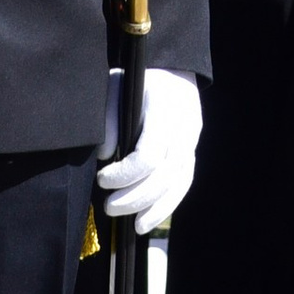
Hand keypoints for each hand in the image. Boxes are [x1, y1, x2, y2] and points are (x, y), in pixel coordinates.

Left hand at [97, 65, 202, 231]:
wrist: (172, 68)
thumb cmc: (138, 78)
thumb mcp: (118, 87)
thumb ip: (109, 119)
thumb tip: (105, 155)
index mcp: (165, 109)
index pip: (149, 154)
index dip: (125, 174)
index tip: (102, 179)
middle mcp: (185, 128)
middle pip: (164, 174)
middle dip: (136, 197)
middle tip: (109, 206)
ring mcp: (192, 141)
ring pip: (178, 183)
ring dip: (153, 208)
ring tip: (132, 225)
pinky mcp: (191, 152)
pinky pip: (184, 184)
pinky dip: (166, 206)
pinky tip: (147, 220)